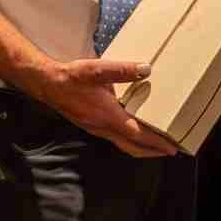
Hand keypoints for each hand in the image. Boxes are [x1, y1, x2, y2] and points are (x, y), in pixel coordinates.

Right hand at [15, 57, 173, 157]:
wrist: (47, 84)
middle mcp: (103, 127)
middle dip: (152, 151)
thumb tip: (146, 69)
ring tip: (157, 145)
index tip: (172, 148)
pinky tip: (133, 131)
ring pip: (123, 144)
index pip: (137, 134)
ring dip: (141, 147)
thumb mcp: (97, 70)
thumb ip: (122, 70)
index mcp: (108, 116)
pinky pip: (115, 138)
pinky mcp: (92, 126)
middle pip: (132, 146)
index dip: (156, 143)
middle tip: (170, 151)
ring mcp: (96, 129)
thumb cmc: (71, 77)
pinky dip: (129, 140)